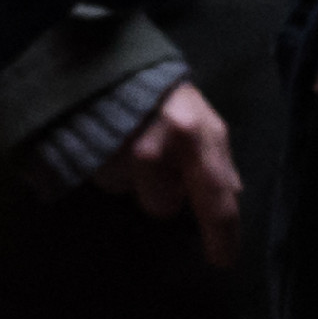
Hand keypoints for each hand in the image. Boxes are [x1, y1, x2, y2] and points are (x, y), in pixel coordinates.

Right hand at [93, 79, 240, 267]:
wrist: (100, 57)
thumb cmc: (156, 90)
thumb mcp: (198, 116)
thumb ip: (215, 155)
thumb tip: (232, 193)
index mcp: (197, 136)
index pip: (217, 200)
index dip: (221, 236)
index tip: (222, 261)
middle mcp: (158, 149)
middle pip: (162, 205)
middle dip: (159, 192)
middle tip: (153, 167)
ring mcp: (117, 152)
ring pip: (126, 190)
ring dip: (128, 176)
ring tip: (122, 141)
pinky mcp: (86, 155)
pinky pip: (102, 177)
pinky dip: (103, 164)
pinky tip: (103, 139)